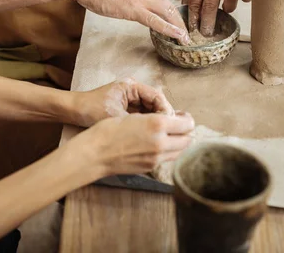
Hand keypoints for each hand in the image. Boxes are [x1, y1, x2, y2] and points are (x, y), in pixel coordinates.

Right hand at [67, 0, 190, 44]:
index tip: (178, 21)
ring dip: (180, 28)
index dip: (173, 12)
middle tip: (188, 34)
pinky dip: (171, 30)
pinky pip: (157, 22)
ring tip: (186, 40)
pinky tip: (179, 37)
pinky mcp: (135, 9)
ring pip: (169, 14)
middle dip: (182, 22)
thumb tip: (135, 0)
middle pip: (172, 7)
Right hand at [69, 112, 194, 176]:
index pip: (187, 124)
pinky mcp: (151, 167)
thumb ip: (157, 119)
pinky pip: (168, 158)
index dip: (186, 119)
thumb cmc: (109, 130)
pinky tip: (158, 144)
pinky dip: (169, 151)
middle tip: (178, 125)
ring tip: (169, 135)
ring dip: (179, 142)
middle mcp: (161, 143)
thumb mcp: (135, 116)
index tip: (182, 116)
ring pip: (180, 151)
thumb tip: (172, 120)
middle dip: (186, 131)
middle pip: (188, 139)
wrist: (95, 153)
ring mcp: (157, 158)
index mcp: (158, 125)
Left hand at [72, 78, 173, 126]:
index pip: (157, 97)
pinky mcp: (126, 109)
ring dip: (155, 122)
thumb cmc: (91, 110)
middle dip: (162, 117)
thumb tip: (158, 130)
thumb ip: (138, 121)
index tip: (168, 125)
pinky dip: (146, 125)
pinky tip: (149, 136)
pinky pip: (142, 117)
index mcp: (132, 86)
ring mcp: (130, 100)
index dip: (165, 111)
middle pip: (156, 104)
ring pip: (150, 111)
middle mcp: (134, 90)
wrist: (73, 111)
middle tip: (167, 133)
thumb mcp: (116, 116)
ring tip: (159, 136)